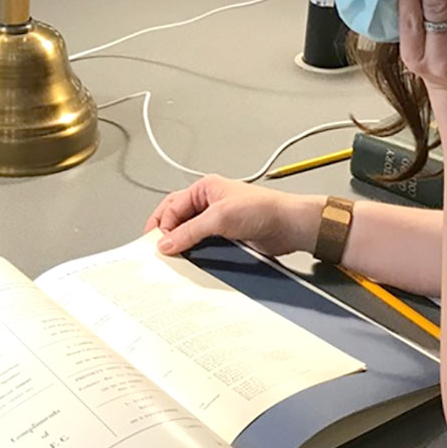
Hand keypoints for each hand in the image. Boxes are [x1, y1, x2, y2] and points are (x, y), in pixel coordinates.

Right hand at [144, 175, 322, 255]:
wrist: (289, 226)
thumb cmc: (264, 208)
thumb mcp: (220, 217)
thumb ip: (190, 231)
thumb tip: (167, 242)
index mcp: (205, 188)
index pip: (172, 206)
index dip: (162, 225)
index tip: (158, 245)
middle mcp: (210, 202)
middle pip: (177, 217)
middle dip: (165, 232)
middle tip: (157, 250)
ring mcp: (218, 220)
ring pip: (189, 232)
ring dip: (181, 243)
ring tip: (173, 256)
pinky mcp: (227, 236)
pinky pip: (203, 244)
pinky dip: (195, 252)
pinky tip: (191, 259)